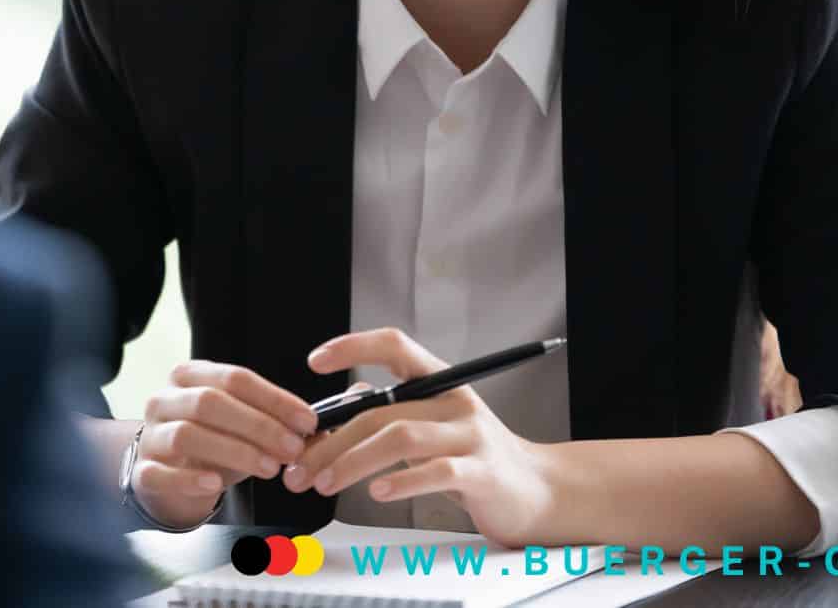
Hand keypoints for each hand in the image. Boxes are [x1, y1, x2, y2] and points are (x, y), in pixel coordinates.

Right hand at [129, 360, 317, 528]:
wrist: (164, 469)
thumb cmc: (210, 440)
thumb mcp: (240, 426)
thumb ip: (274, 425)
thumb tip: (318, 433)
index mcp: (192, 375)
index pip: (236, 378)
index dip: (275, 399)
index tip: (307, 421)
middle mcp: (166, 398)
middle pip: (211, 402)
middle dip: (258, 425)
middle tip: (292, 448)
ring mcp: (151, 434)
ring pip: (187, 434)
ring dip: (234, 450)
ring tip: (269, 468)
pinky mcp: (141, 470)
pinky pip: (161, 472)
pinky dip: (190, 478)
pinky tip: (216, 484)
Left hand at [282, 328, 556, 548]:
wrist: (537, 490)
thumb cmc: (473, 455)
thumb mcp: (430, 423)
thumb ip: (387, 411)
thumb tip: (329, 414)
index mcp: (439, 379)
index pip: (393, 345)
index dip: (353, 346)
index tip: (314, 361)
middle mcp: (455, 399)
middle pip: (381, 407)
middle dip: (332, 439)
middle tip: (300, 468)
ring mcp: (471, 434)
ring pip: (401, 436)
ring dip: (353, 461)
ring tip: (325, 483)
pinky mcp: (482, 473)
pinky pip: (436, 472)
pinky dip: (402, 482)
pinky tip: (377, 493)